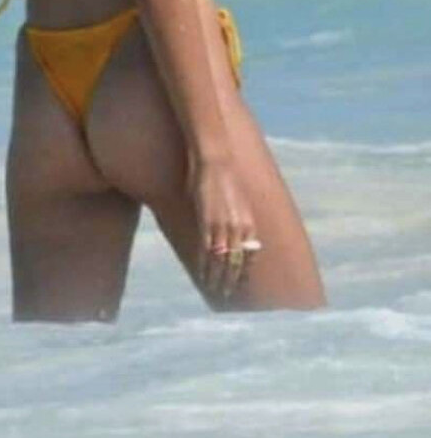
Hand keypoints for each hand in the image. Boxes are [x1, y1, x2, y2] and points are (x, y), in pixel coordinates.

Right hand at [188, 155, 259, 300]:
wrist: (215, 160)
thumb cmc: (224, 175)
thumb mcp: (238, 200)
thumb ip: (237, 218)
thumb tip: (232, 228)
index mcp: (250, 224)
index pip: (251, 256)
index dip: (245, 272)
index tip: (241, 283)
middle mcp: (240, 229)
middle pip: (238, 262)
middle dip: (233, 280)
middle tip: (228, 294)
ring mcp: (223, 227)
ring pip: (223, 261)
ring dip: (219, 277)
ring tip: (217, 290)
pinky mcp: (207, 223)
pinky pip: (208, 251)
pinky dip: (206, 265)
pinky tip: (204, 275)